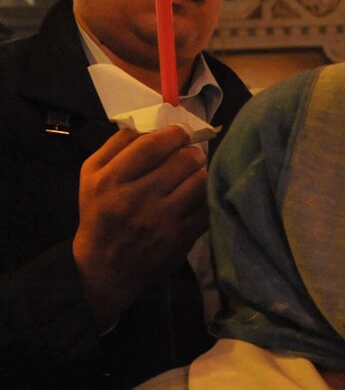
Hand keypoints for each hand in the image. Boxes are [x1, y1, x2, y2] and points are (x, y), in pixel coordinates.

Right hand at [72, 126, 208, 328]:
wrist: (107, 266)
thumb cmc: (100, 213)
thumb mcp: (92, 176)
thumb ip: (117, 145)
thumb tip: (151, 123)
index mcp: (110, 180)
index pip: (151, 145)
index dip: (173, 133)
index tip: (180, 132)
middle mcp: (135, 198)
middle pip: (182, 160)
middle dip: (191, 151)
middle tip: (190, 153)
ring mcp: (162, 219)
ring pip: (200, 180)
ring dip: (200, 173)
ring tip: (192, 174)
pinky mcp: (182, 235)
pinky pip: (207, 205)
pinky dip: (206, 196)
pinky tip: (197, 196)